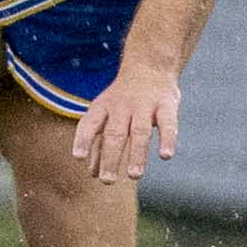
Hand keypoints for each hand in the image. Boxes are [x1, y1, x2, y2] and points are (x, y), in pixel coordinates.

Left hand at [72, 57, 182, 182]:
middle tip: (107, 181)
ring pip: (140, 131)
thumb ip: (98, 141)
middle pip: (115, 133)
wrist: (149, 65)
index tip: (78, 157)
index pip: (90, 123)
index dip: (84, 139)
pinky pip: (168, 123)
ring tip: (134, 176)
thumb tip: (91, 173)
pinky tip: (166, 155)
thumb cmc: (122, 98)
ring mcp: (145, 105)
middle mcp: (122, 106)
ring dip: (137, 154)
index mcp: (103, 107)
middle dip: (110, 157)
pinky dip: (167, 139)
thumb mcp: (105, 112)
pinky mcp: (167, 105)